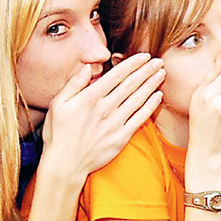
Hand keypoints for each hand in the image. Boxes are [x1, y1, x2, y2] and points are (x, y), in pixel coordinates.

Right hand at [42, 53, 164, 179]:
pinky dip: (150, 106)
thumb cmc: (59, 134)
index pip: (116, 75)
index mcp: (89, 98)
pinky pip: (140, 118)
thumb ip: (74, 84)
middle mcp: (105, 108)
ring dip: (152, 84)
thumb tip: (87, 66)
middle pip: (131, 84)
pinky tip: (158, 96)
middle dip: (147, 70)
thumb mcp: (57, 105)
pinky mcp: (122, 137)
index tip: (144, 56)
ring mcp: (115, 123)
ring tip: (162, 73)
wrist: (65, 164)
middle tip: (160, 61)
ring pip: (138, 99)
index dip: (132, 64)